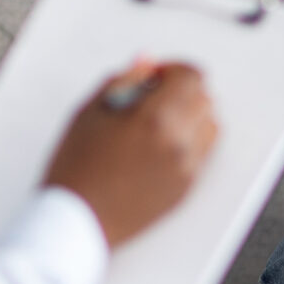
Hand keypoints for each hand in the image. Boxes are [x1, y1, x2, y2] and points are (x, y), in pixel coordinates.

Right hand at [44, 60, 219, 246]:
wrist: (75, 222)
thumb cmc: (74, 170)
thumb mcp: (89, 112)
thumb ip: (123, 79)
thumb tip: (146, 61)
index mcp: (156, 119)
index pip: (191, 76)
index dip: (172, 69)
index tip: (154, 76)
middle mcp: (179, 144)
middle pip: (204, 99)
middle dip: (182, 91)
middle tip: (151, 98)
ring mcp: (185, 169)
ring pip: (209, 127)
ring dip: (190, 116)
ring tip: (156, 124)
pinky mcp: (185, 190)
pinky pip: (202, 154)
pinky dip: (187, 142)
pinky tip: (157, 147)